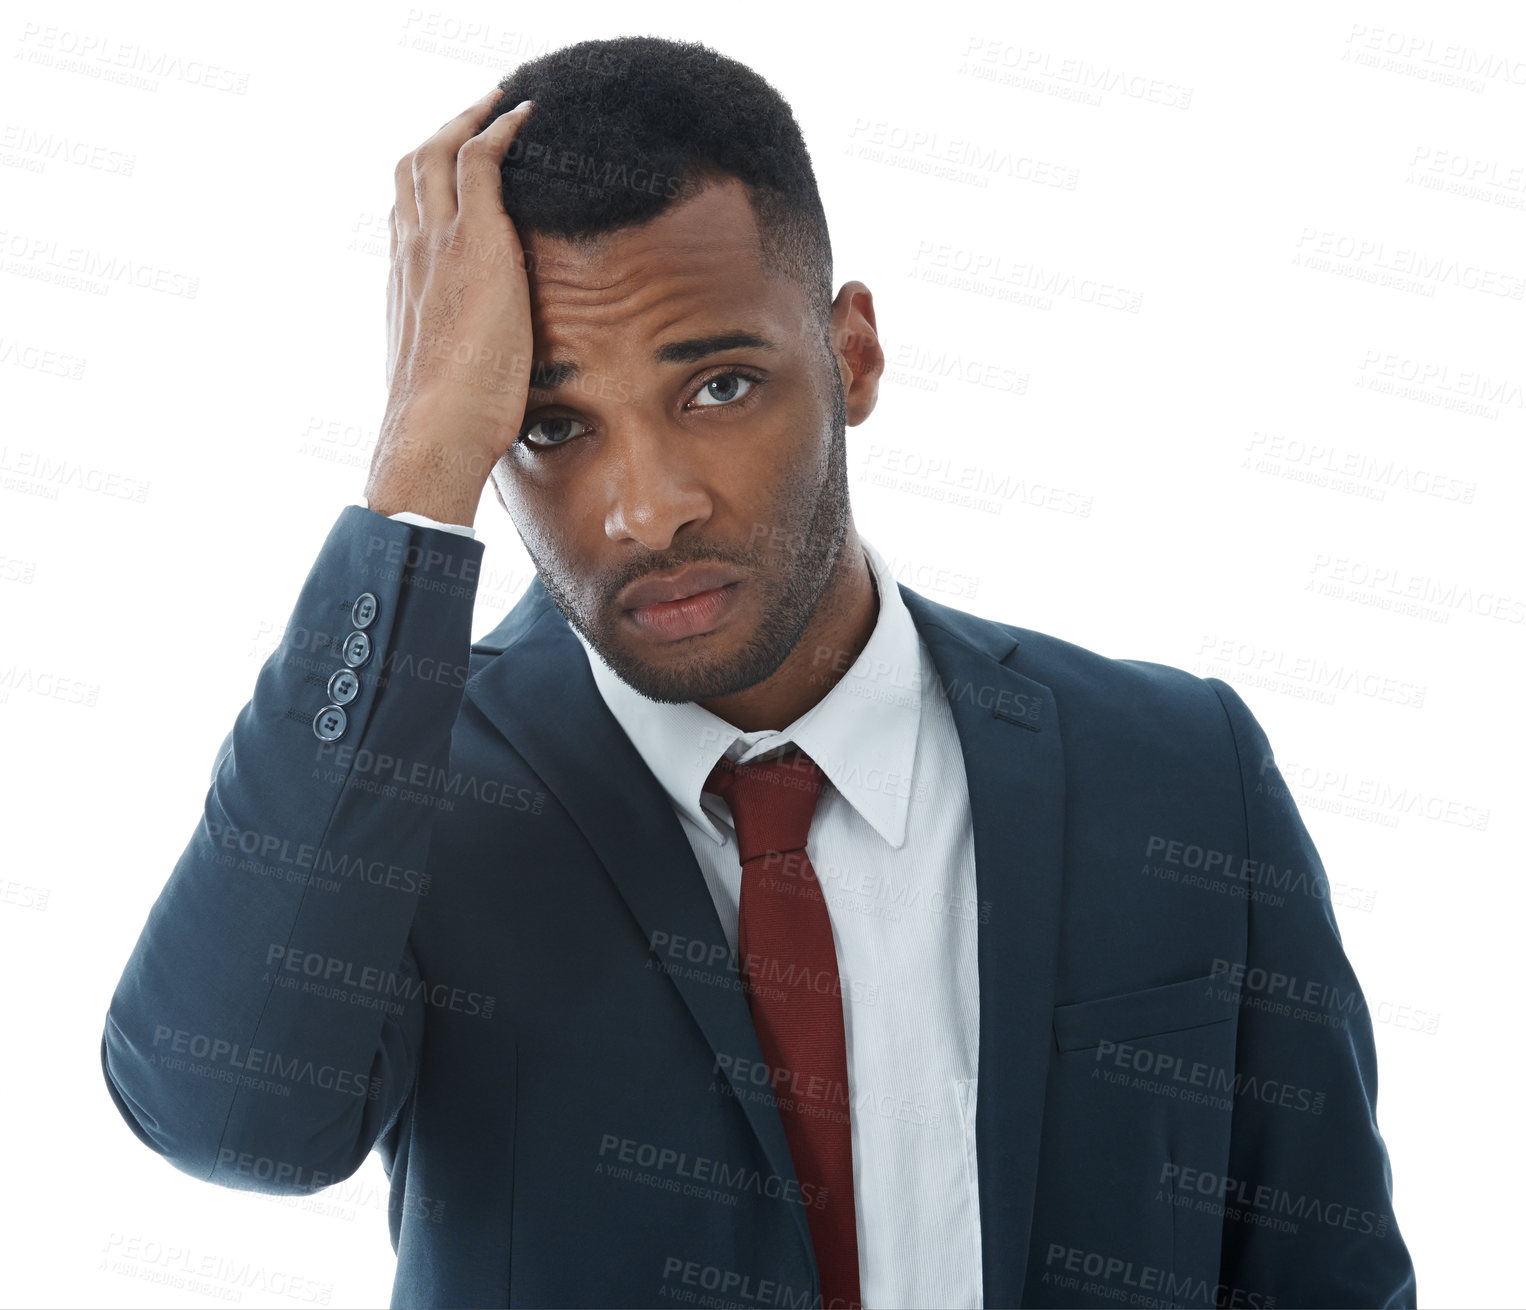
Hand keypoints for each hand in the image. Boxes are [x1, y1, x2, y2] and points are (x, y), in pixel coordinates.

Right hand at [365, 87, 535, 525]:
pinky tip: (523, 116)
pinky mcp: (474, 243)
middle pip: (411, 171)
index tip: (448, 171)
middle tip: (473, 117)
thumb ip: (455, 365)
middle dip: (441, 135)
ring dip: (469, 120)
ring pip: (439, 155)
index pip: (405, 215)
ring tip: (498, 104)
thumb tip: (476, 387)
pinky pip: (481, 162)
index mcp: (403, 287)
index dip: (424, 185)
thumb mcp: (443, 386)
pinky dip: (499, 131)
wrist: (433, 432)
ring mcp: (438, 245)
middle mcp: (411, 255)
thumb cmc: (444, 428)